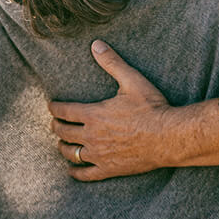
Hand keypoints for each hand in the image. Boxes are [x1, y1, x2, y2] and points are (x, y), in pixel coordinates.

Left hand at [48, 40, 172, 180]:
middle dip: (56, 127)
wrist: (168, 137)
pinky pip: (85, 174)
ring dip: (63, 147)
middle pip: (63, 132)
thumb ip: (112, 62)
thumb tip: (96, 44)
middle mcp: (91, 136)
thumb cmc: (151, 108)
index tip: (51, 106)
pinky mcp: (108, 169)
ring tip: (62, 144)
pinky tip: (72, 170)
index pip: (64, 111)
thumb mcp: (132, 80)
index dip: (55, 108)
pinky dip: (75, 172)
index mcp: (93, 114)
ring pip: (70, 153)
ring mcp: (98, 154)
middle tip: (55, 124)